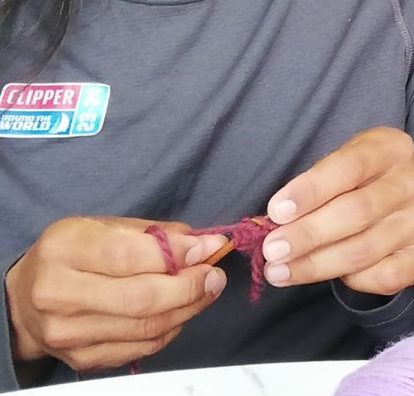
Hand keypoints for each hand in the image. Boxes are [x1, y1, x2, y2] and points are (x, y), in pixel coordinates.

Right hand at [5, 217, 227, 371]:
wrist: (24, 300)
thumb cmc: (72, 255)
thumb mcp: (104, 227)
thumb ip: (153, 234)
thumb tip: (204, 244)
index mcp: (64, 249)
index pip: (128, 255)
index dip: (177, 254)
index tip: (209, 248)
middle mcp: (59, 294)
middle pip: (140, 298)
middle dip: (189, 287)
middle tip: (215, 275)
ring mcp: (68, 333)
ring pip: (145, 328)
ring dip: (188, 308)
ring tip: (206, 290)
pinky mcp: (81, 359)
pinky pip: (141, 348)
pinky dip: (170, 329)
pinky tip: (180, 312)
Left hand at [260, 126, 413, 295]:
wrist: (401, 202)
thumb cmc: (359, 182)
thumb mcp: (340, 166)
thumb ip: (314, 187)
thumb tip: (276, 221)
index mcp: (392, 148)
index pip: (349, 167)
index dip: (310, 191)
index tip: (275, 212)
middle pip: (357, 212)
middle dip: (308, 234)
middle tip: (271, 251)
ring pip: (364, 250)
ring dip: (316, 265)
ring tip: (281, 272)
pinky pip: (385, 276)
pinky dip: (353, 281)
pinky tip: (331, 276)